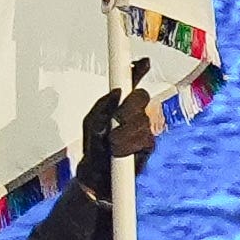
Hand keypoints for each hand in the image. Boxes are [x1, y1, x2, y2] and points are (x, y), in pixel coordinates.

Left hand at [81, 61, 159, 196]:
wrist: (98, 176)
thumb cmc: (94, 147)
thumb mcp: (90, 123)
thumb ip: (101, 106)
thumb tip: (116, 92)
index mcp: (119, 105)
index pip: (131, 84)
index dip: (137, 71)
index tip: (143, 62)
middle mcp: (135, 113)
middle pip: (141, 97)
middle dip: (129, 107)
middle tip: (117, 118)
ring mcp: (144, 128)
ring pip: (141, 119)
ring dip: (125, 132)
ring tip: (112, 144)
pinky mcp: (149, 144)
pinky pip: (144, 138)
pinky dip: (130, 144)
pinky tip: (120, 152)